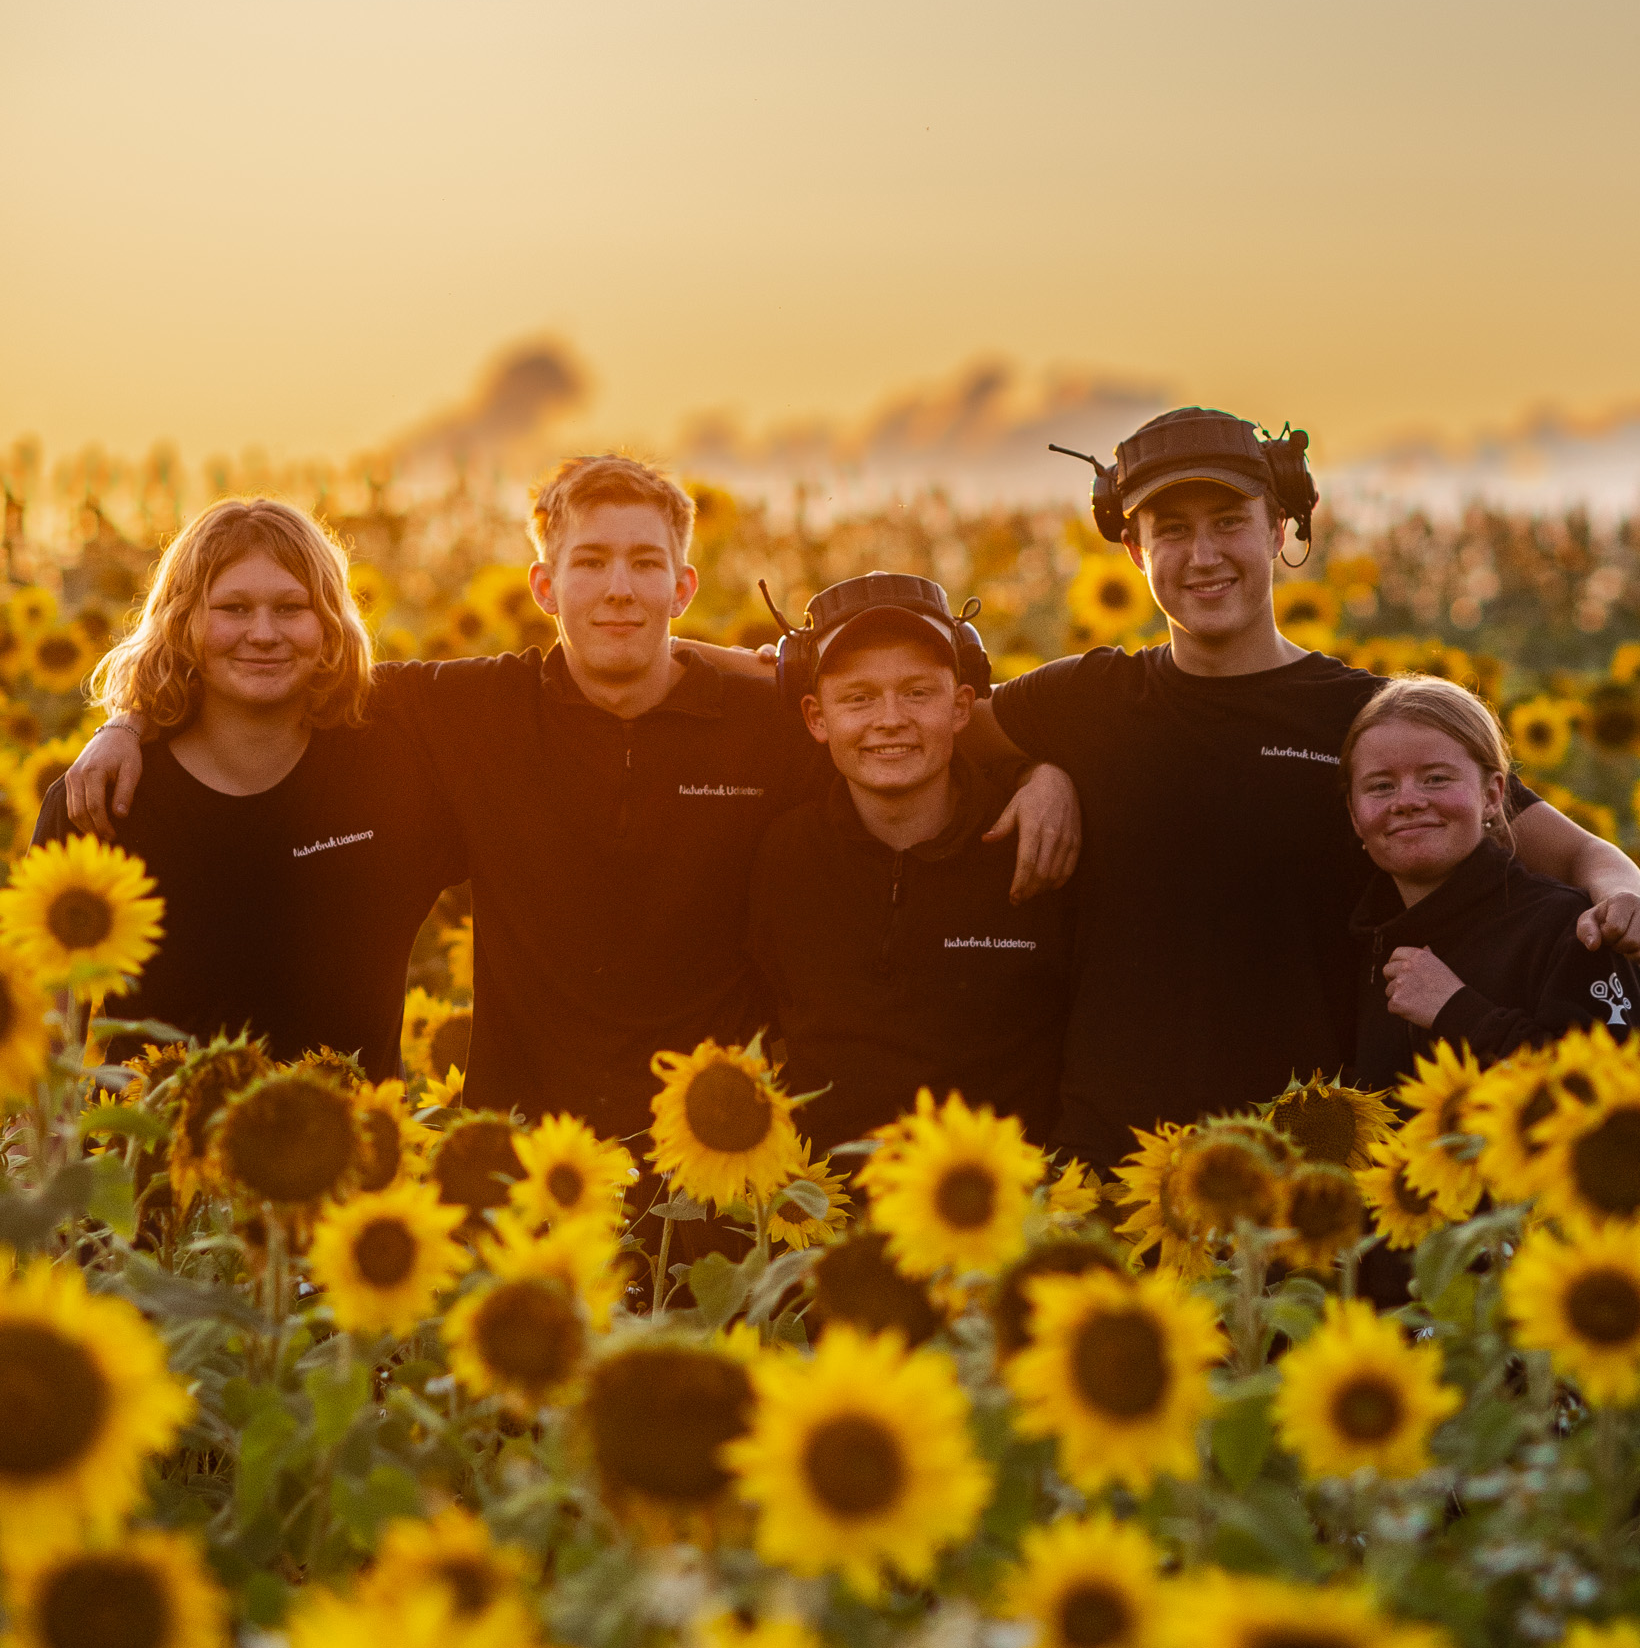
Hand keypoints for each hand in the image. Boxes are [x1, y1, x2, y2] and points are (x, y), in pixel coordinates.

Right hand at [65, 728, 145, 840]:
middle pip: (79, 811)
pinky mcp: (70, 779)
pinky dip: (80, 816)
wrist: (114, 734)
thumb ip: (126, 793)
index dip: (102, 825)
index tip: (113, 836)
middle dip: (93, 829)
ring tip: (101, 834)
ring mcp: (70, 777)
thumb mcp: (132, 771)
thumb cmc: (127, 753)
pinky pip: (70, 803)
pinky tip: (93, 824)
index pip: (94, 807)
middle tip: (109, 839)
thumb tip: (120, 816)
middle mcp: (76, 776)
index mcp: (92, 773)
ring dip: (85, 825)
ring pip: (72, 810)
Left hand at [983, 762, 1080, 903]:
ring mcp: (1066, 839)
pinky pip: (1069, 868)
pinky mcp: (1076, 842)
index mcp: (1033, 827)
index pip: (1027, 862)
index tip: (1013, 896)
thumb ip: (1001, 826)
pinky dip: (1058, 881)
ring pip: (1055, 874)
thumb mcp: (1012, 807)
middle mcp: (1052, 835)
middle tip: (1018, 899)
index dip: (1020, 883)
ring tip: (1030, 893)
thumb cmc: (1031, 796)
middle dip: (1029, 890)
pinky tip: (1048, 886)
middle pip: (1041, 873)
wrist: (1059, 782)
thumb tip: (986, 840)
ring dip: (1042, 888)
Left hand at [1382, 945, 1463, 1027]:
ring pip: (1389, 990)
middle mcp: (1406, 967)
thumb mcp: (1440, 967)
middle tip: (1405, 989)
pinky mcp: (1397, 1001)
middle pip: (1387, 970)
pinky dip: (1400, 1010)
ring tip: (1418, 1002)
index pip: (1396, 954)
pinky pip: (1391, 1006)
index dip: (1395, 963)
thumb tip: (1424, 947)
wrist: (1457, 1010)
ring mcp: (1400, 984)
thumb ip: (1427, 958)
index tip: (1397, 970)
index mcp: (1417, 957)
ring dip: (1399, 996)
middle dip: (1393, 979)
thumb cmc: (1451, 991)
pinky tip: (1415, 1010)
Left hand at [1578, 893, 1639, 956]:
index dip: (1606, 937)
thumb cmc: (1605, 916)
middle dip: (1619, 946)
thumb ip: (1586, 930)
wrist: (1627, 909)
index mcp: (1625, 900)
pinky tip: (1636, 948)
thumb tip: (1593, 946)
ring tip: (1627, 943)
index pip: (1614, 929)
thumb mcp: (1589, 919)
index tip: (1605, 933)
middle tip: (1616, 940)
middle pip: (1632, 942)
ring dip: (1631, 953)